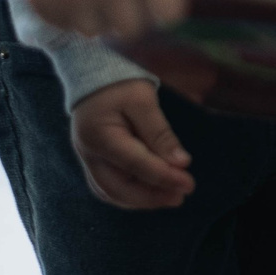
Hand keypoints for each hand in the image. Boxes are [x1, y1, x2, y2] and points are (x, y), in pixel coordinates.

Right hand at [70, 79, 194, 209]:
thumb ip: (160, 133)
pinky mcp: (91, 161)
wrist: (91, 74)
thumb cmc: (119, 83)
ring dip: (141, 199)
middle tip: (181, 197)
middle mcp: (89, 153)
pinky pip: (107, 187)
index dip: (164, 177)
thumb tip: (181, 163)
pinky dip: (129, 194)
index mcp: (100, 136)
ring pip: (111, 192)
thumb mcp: (143, 100)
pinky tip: (149, 193)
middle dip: (151, 197)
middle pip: (119, 188)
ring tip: (170, 197)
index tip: (189, 184)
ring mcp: (87, 160)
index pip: (136, 165)